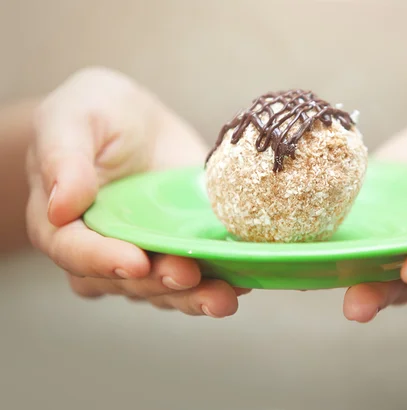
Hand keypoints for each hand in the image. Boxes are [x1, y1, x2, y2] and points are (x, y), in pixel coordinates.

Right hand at [26, 67, 244, 316]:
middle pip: (126, 280)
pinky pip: (198, 274)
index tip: (136, 262)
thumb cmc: (94, 113)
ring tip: (223, 296)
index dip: (104, 260)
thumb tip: (61, 206)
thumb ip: (63, 158)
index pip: (76, 251)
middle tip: (188, 275)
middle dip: (160, 282)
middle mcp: (103, 249)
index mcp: (64, 223)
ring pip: (165, 288)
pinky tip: (243, 280)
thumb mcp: (70, 118)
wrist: (136, 121)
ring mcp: (146, 253)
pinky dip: (220, 279)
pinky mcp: (182, 249)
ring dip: (194, 296)